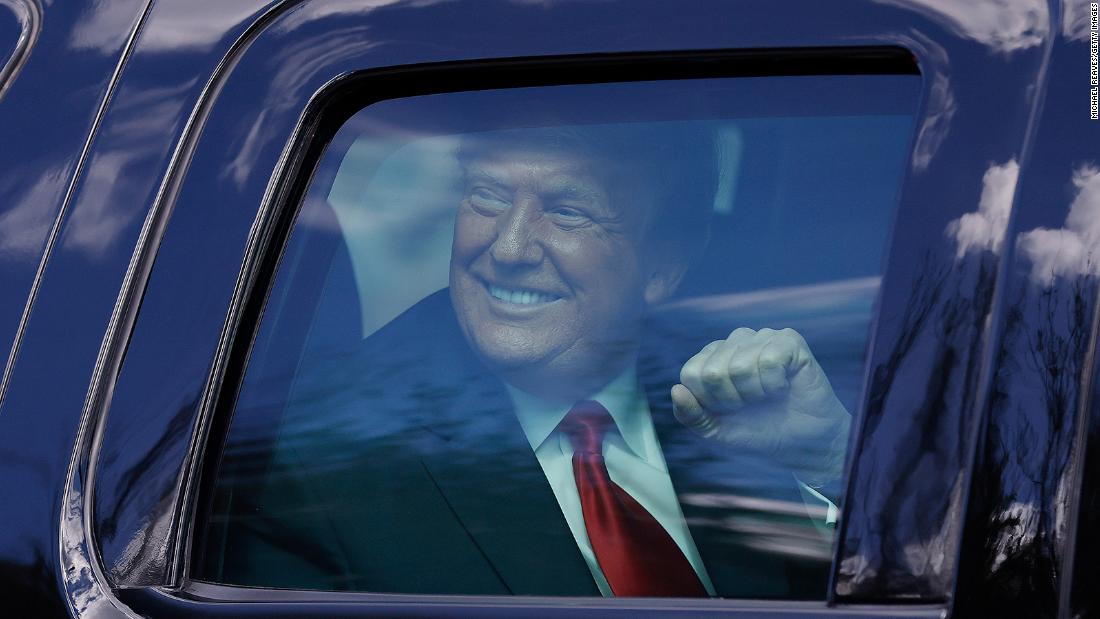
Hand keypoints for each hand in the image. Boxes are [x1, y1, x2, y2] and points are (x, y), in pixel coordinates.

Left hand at [671, 327, 849, 486]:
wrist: (802, 442)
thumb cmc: (758, 430)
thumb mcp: (716, 430)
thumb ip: (690, 414)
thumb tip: (676, 390)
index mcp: (712, 357)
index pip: (691, 373)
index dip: (709, 401)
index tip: (728, 409)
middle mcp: (735, 341)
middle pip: (714, 372)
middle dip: (732, 400)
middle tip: (751, 404)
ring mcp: (762, 337)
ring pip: (741, 366)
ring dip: (755, 394)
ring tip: (767, 396)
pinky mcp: (789, 340)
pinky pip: (769, 360)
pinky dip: (775, 385)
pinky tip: (783, 387)